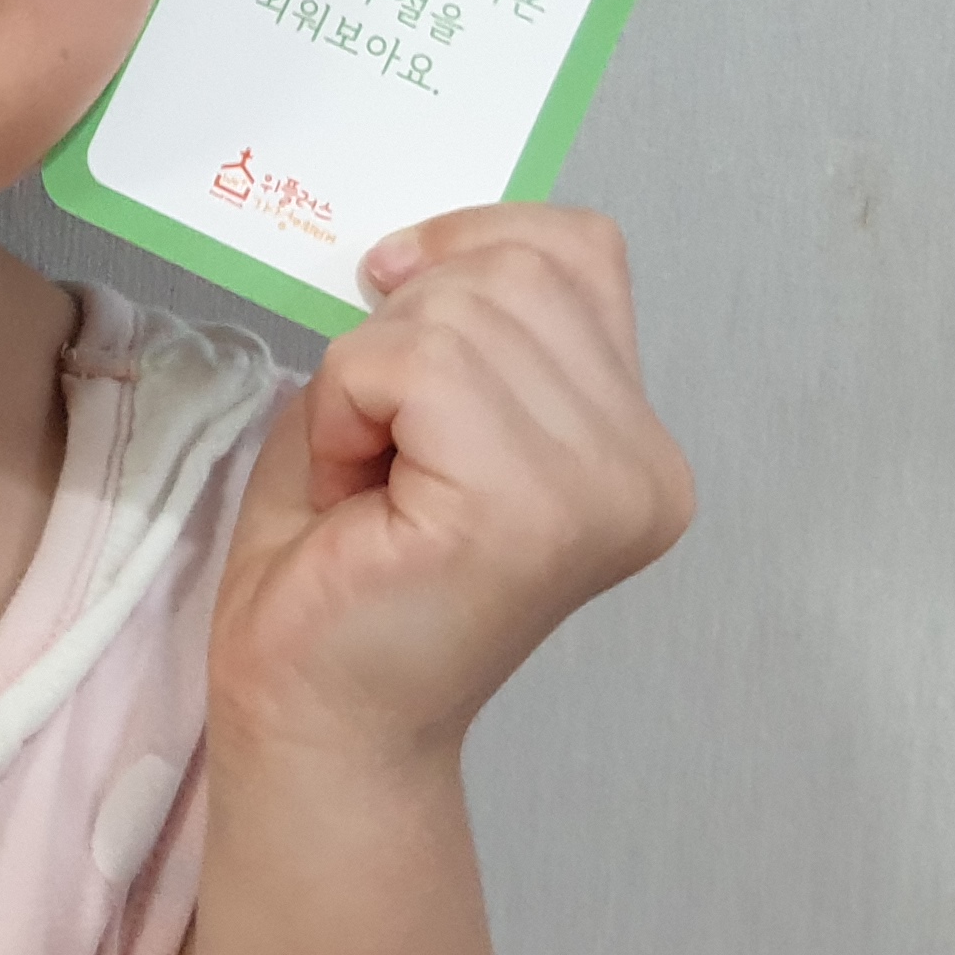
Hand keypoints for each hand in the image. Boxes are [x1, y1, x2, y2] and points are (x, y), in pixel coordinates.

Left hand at [212, 204, 692, 771]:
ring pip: (456, 310)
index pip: (578, 248)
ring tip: (366, 475)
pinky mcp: (526, 509)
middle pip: (513, 267)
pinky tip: (354, 493)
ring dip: (365, 378)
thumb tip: (424, 236)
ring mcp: (598, 490)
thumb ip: (460, 313)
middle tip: (377, 445)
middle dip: (402, 331)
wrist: (311, 719)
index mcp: (637, 443)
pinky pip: (412, 361)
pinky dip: (347, 407)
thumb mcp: (414, 399)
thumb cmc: (340, 569)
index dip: (464, 249)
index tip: (392, 324)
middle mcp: (644, 468)